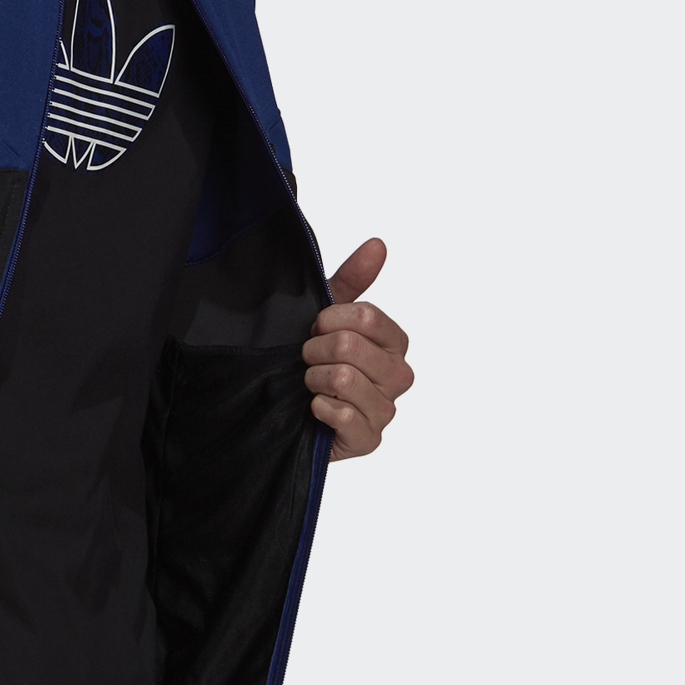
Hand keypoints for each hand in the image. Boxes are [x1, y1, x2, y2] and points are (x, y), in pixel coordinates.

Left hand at [303, 237, 413, 461]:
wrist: (287, 408)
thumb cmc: (313, 359)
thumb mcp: (327, 315)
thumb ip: (353, 279)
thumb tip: (378, 244)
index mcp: (393, 342)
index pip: (368, 317)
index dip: (329, 319)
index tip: (315, 328)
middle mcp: (398, 376)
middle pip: (350, 346)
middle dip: (315, 350)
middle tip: (307, 359)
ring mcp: (386, 410)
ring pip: (344, 379)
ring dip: (313, 379)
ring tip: (310, 384)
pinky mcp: (369, 440)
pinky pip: (344, 416)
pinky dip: (319, 409)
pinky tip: (314, 408)